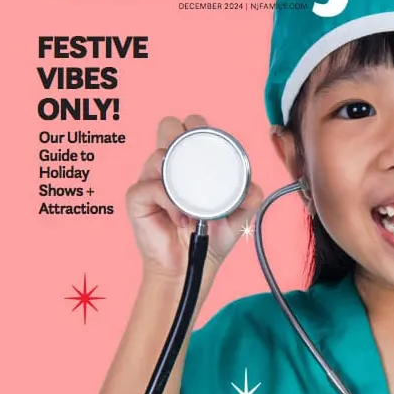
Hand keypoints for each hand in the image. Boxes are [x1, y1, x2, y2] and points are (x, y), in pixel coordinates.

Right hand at [126, 114, 264, 281]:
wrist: (190, 268)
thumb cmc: (209, 239)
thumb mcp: (236, 218)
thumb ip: (247, 201)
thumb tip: (255, 189)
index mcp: (189, 164)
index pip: (189, 129)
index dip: (199, 126)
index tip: (215, 143)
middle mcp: (169, 167)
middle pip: (168, 127)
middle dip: (183, 133)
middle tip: (198, 157)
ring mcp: (150, 180)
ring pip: (158, 155)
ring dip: (180, 176)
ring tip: (193, 204)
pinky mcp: (138, 198)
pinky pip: (151, 187)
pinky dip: (170, 201)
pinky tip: (181, 218)